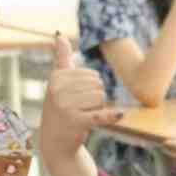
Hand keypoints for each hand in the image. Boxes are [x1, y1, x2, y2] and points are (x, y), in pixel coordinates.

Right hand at [39, 33, 122, 166]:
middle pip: (98, 86)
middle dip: (95, 98)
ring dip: (98, 108)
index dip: (90, 88)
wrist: (54, 140)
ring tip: (83, 115)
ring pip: (101, 98)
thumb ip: (61, 59)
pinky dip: (111, 116)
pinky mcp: (76, 122)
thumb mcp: (58, 82)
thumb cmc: (60, 107)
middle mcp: (58, 91)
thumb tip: (59, 35)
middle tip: (80, 109)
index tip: (76, 98)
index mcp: (56, 78)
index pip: (91, 75)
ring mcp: (65, 106)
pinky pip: (99, 115)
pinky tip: (120, 114)